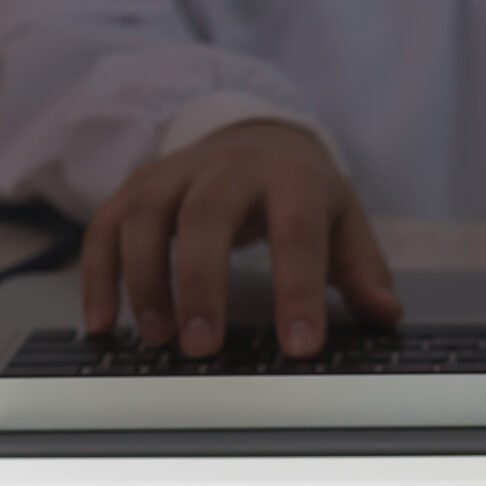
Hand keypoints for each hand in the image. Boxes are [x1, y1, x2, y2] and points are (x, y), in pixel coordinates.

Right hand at [82, 120, 403, 357]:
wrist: (257, 137)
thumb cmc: (304, 196)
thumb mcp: (345, 225)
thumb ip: (364, 272)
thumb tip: (386, 313)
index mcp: (293, 179)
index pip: (298, 233)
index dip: (298, 290)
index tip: (299, 346)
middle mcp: (230, 167)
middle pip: (206, 216)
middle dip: (203, 284)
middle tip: (204, 348)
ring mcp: (175, 173)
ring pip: (146, 217)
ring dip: (146, 282)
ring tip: (159, 340)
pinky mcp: (136, 187)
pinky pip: (105, 228)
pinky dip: (99, 276)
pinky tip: (104, 325)